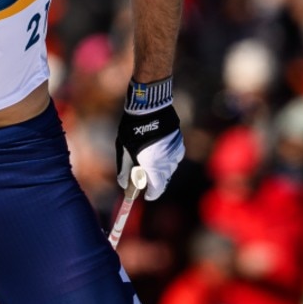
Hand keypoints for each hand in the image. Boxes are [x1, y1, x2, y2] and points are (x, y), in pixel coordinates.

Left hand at [116, 77, 182, 199]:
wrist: (150, 107)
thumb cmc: (133, 129)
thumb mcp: (124, 150)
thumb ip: (125, 169)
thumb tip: (123, 184)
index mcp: (153, 165)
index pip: (157, 188)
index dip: (151, 194)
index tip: (146, 196)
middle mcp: (167, 161)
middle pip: (164, 179)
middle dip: (154, 182)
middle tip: (143, 178)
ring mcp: (175, 152)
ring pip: (170, 168)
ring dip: (161, 170)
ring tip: (150, 163)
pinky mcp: (179, 142)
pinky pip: (175, 157)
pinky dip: (168, 159)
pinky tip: (159, 153)